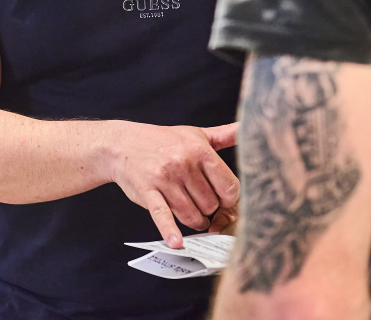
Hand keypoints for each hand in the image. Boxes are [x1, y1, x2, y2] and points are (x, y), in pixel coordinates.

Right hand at [106, 121, 238, 248]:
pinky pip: (163, 216)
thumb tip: (249, 126)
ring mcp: (165, 179)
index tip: (223, 200)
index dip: (229, 200)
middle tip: (202, 206)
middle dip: (209, 210)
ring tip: (190, 213)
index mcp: (199, 150)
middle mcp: (183, 163)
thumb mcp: (194, 133)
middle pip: (211, 205)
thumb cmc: (162, 140)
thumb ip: (224, 134)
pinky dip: (170, 231)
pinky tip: (177, 242)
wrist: (121, 144)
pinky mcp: (148, 192)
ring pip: (192, 215)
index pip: (229, 187)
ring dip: (194, 221)